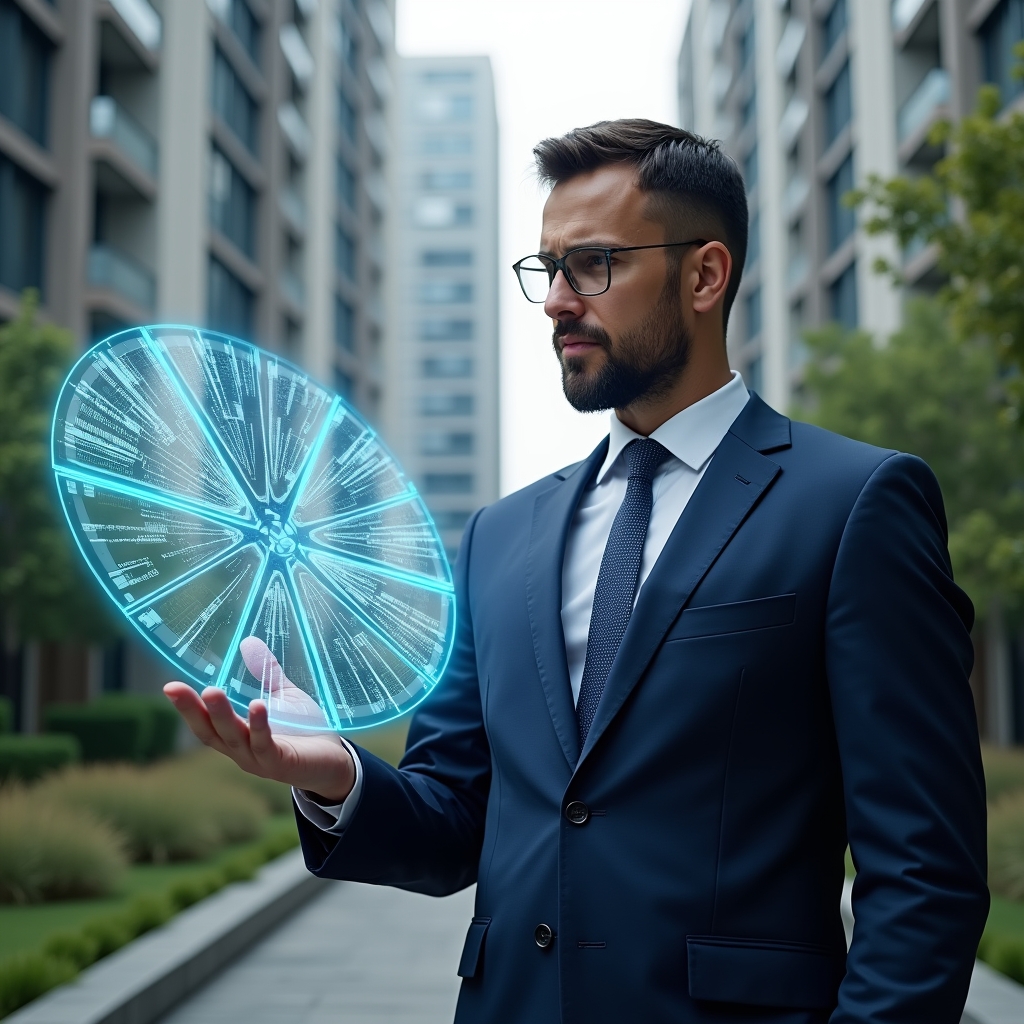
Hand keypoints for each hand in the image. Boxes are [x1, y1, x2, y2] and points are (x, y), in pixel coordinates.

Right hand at [163, 637, 354, 802]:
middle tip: (175, 689)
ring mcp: (258, 760)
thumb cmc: (305, 730)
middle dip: (192, 710)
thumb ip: (266, 674)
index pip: (205, 722)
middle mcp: (241, 751)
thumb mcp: (282, 697)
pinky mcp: (280, 763)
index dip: (187, 706)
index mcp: (237, 736)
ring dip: (222, 715)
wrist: (335, 760)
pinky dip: (259, 726)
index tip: (169, 686)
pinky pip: (265, 745)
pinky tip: (256, 706)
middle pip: (210, 732)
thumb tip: (248, 641)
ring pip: (234, 738)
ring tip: (212, 692)